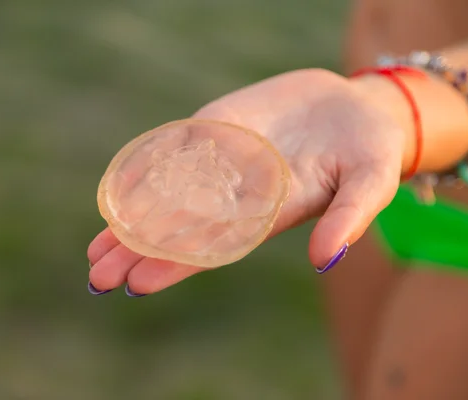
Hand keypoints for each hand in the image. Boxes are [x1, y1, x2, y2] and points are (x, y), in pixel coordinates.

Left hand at [87, 68, 405, 295]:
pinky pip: (176, 150)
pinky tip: (117, 190)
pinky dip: (146, 169)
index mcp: (269, 212)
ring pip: (171, 193)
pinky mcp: (219, 128)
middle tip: (99, 275)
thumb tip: (325, 261)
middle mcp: (239, 192)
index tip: (140, 283)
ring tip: (97, 247)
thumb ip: (347, 218)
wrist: (354, 107)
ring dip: (133, 219)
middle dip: (141, 250)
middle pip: (182, 227)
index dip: (178, 263)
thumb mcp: (371, 181)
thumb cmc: (369, 151)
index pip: (215, 245)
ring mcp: (225, 160)